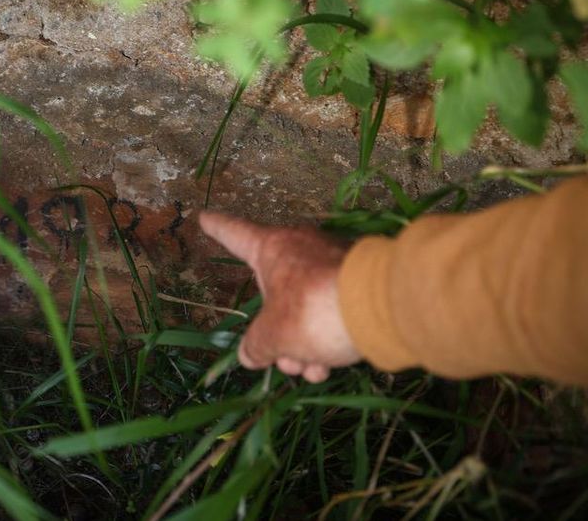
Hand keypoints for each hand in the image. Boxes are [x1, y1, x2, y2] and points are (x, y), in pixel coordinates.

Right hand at [199, 211, 361, 381]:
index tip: (205, 216)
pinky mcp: (358, 282)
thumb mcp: (274, 336)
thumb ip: (256, 345)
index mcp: (272, 249)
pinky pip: (330, 311)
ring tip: (312, 370)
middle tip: (282, 361)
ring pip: (304, 308)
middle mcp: (301, 249)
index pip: (235, 234)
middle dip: (276, 334)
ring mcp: (332, 264)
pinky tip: (330, 365)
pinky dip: (326, 337)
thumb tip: (250, 355)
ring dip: (302, 344)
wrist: (382, 309)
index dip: (218, 228)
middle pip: (274, 293)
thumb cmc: (313, 311)